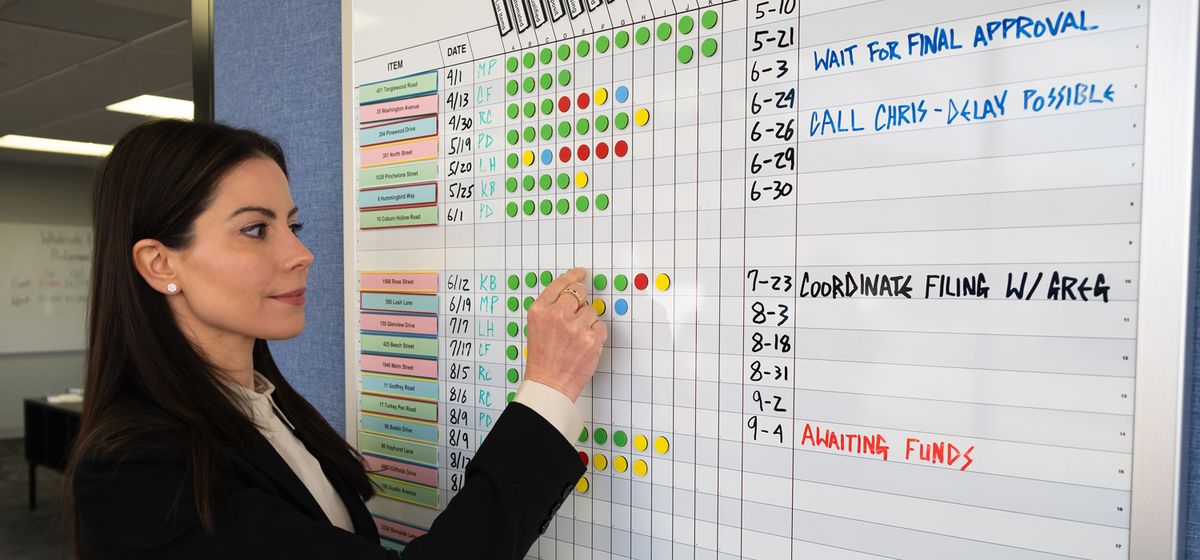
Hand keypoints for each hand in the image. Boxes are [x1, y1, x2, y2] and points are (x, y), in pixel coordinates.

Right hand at [524, 267, 608, 400]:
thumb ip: (550, 309)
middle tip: (578, 314)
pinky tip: (584, 345)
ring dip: (587, 322)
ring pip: (591, 311)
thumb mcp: (536, 327)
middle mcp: (556, 315)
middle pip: (579, 293)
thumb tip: (570, 295)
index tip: (580, 273)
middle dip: (581, 301)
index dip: (573, 276)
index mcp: (540, 310)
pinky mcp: (591, 339)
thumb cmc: (542, 359)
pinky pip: (600, 326)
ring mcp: (575, 327)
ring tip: (575, 338)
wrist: (549, 384)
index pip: (560, 284)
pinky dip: (595, 335)